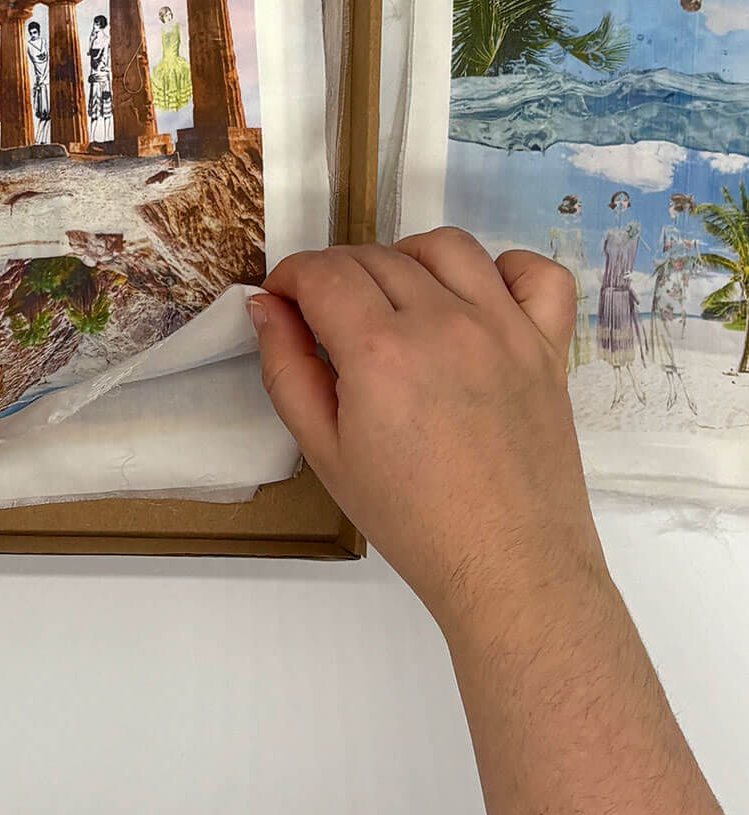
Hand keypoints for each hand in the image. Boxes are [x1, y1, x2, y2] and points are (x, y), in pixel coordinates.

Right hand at [251, 229, 608, 635]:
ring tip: (395, 298)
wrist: (508, 568)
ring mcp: (504, 329)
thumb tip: (266, 306)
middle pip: (375, 257)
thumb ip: (286, 369)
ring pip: (447, 246)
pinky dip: (504, 269)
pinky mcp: (548, 346)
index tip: (284, 302)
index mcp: (380, 352)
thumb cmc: (409, 519)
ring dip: (406, 258)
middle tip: (327, 318)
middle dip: (335, 274)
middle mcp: (444, 324)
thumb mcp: (323, 451)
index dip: (290, 278)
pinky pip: (537, 273)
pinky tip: (477, 298)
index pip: (322, 272)